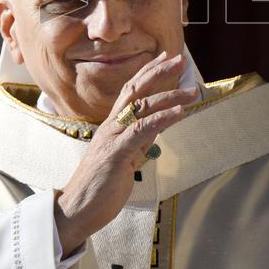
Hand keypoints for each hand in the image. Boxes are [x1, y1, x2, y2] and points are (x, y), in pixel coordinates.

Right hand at [54, 52, 195, 257]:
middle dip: (159, 72)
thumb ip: (139, 140)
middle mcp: (112, 125)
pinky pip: (141, 131)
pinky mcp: (117, 154)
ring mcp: (113, 138)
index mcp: (112, 125)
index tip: (166, 58)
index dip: (148, 72)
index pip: (131, 90)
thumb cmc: (99, 186)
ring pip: (142, 107)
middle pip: (136, 89)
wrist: (76, 209)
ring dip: (170, 96)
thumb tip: (158, 127)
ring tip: (192, 91)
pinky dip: (161, 118)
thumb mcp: (125, 158)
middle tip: (180, 59)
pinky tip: (179, 113)